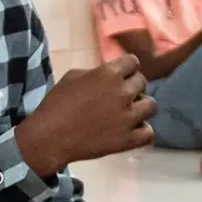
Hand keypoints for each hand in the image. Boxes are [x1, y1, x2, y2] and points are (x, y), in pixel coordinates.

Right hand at [16, 56, 155, 175]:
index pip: (133, 62)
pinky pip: (149, 133)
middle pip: (143, 82)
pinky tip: (131, 130)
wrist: (50, 137)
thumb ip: (97, 72)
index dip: (126, 68)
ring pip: (151, 106)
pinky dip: (142, 130)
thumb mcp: (73, 76)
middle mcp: (123, 93)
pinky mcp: (128, 139)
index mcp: (109, 74)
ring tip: (129, 112)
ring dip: (141, 107)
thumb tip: (111, 74)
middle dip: (133, 86)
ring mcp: (128, 117)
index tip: (121, 75)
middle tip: (121, 96)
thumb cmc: (56, 103)